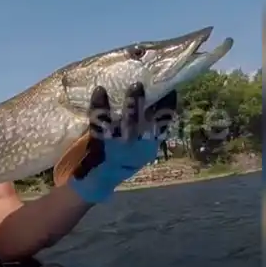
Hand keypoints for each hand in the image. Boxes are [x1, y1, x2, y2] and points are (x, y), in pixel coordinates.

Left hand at [70, 83, 176, 203]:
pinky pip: (100, 124)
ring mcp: (118, 147)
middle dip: (147, 104)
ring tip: (134, 86)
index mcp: (147, 147)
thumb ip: (144, 130)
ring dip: (131, 104)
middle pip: (146, 122)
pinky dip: (100, 106)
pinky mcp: (99, 145)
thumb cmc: (117, 160)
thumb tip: (149, 98)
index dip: (168, 108)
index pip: (163, 126)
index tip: (171, 89)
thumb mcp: (137, 149)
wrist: (94, 183)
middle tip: (145, 83)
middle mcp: (136, 147)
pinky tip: (100, 92)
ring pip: (127, 123)